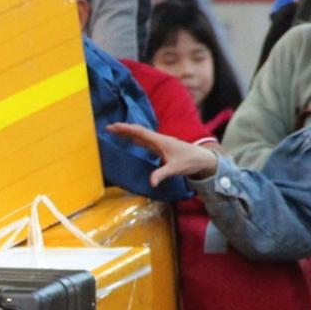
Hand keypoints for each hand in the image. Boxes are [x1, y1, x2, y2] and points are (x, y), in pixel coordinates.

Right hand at [106, 122, 221, 183]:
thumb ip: (162, 174)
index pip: (140, 133)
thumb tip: (151, 183)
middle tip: (108, 128)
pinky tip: (131, 140)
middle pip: (138, 132)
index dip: (126, 129)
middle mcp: (158, 140)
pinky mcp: (161, 148)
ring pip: (141, 136)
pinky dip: (135, 139)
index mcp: (160, 141)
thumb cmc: (190, 161)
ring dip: (128, 133)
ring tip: (115, 131)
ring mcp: (159, 143)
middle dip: (123, 129)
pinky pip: (145, 141)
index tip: (114, 126)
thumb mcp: (175, 169)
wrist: (202, 159)